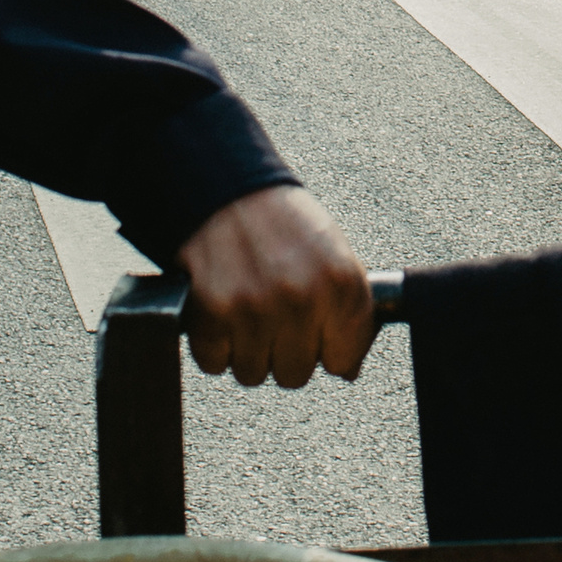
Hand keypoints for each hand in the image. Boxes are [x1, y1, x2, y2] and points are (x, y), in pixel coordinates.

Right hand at [174, 184, 374, 388]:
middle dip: (282, 351)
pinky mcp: (212, 313)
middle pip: (295, 375)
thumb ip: (349, 311)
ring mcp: (255, 308)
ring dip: (245, 350)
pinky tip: (220, 310)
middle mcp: (302, 299)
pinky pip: (213, 362)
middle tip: (273, 315)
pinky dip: (211, 343)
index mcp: (342, 284)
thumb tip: (349, 369)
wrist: (227, 186)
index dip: (326, 348)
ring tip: (246, 309)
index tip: (315, 332)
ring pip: (252, 373)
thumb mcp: (335, 255)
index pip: (344, 360)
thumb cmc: (283, 222)